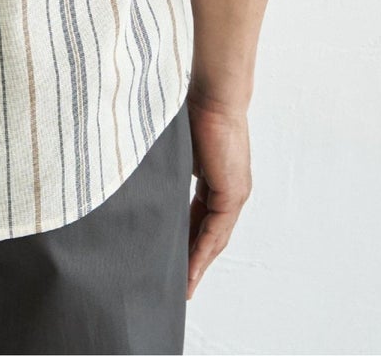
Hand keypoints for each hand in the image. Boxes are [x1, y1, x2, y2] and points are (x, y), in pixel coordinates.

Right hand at [186, 89, 251, 299]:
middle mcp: (231, 190)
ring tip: (183, 286)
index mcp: (218, 179)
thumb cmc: (192, 110)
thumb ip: (170, 168)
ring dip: (198, 263)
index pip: (201, 218)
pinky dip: (202, 251)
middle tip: (178, 284)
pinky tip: (190, 269)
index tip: (173, 259)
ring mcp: (234, 192)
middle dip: (193, 260)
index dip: (188, 240)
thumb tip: (146, 180)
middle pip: (210, 234)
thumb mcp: (178, 149)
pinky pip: (216, 230)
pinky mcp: (233, 192)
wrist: (213, 93)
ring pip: (214, 237)